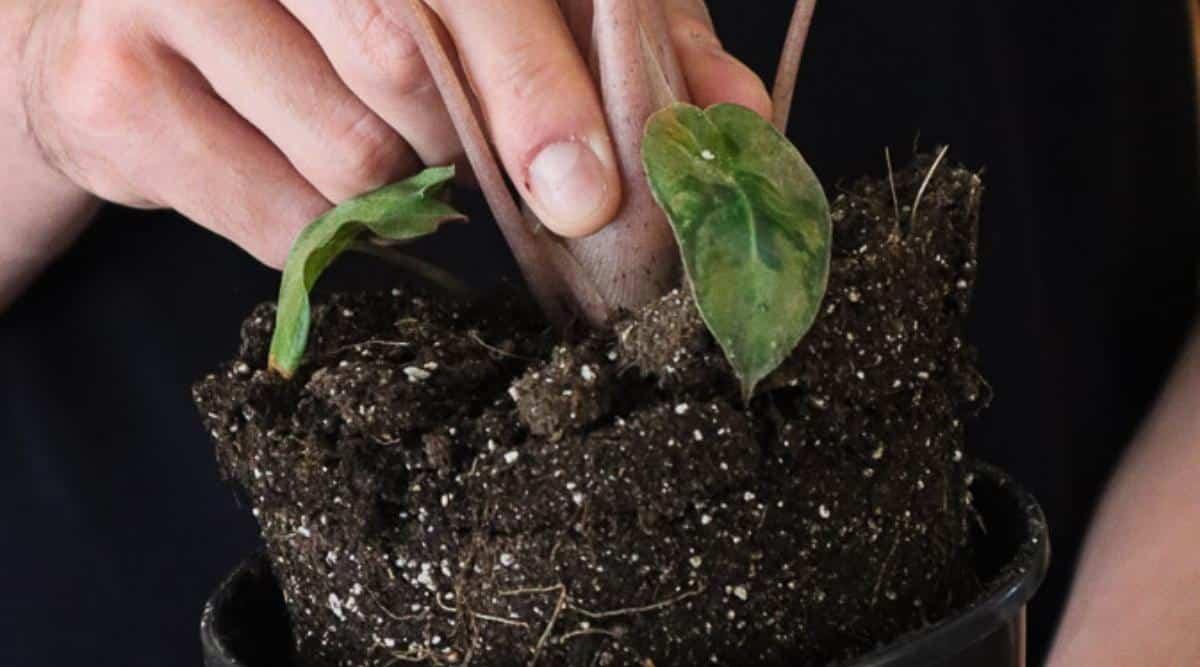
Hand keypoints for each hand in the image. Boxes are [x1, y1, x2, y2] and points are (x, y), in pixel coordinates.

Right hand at [11, 0, 770, 269]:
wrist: (146, 24)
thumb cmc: (355, 10)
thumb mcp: (504, 9)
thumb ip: (626, 46)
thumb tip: (733, 118)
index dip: (535, 82)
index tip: (587, 192)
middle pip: (406, 65)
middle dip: (482, 151)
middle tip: (514, 179)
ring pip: (352, 157)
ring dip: (406, 189)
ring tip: (388, 152)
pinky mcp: (111, 96)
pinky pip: (279, 225)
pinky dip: (330, 234)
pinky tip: (313, 179)